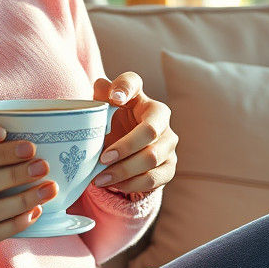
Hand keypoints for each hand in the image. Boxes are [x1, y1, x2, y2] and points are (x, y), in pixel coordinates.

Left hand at [91, 73, 176, 195]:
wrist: (122, 151)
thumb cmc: (111, 124)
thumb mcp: (103, 110)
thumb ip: (101, 95)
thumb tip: (105, 88)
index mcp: (139, 97)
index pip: (133, 83)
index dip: (124, 88)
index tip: (113, 100)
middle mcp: (160, 118)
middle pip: (150, 130)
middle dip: (125, 146)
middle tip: (102, 159)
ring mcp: (168, 143)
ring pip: (151, 158)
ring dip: (124, 171)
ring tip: (100, 178)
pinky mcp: (169, 167)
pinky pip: (153, 179)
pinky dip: (131, 184)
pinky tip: (114, 185)